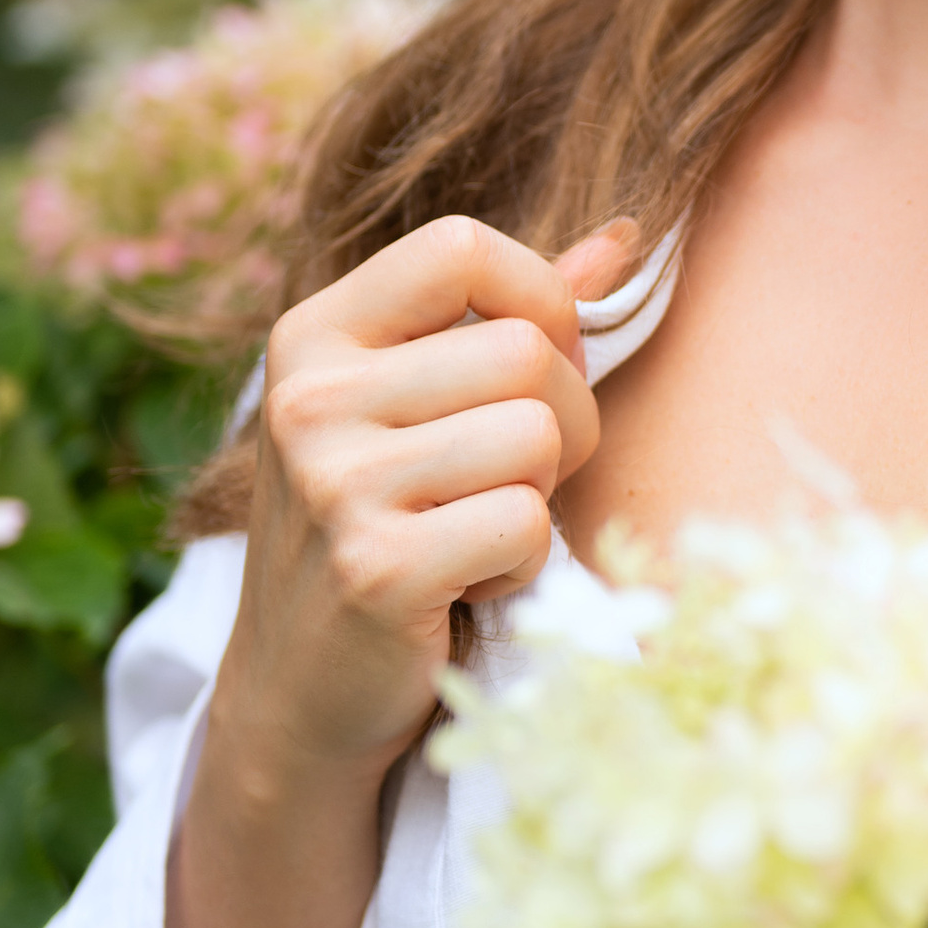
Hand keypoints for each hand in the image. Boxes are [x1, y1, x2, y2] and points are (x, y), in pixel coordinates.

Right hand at [141, 214, 630, 927]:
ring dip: (538, 497)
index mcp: (314, 334)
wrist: (303, 690)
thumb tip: (625, 237)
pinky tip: (466, 586)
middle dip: (561, 421)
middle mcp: (308, 397)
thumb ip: (514, 315)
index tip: (543, 361)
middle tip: (509, 481)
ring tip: (477, 533)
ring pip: (537, 436)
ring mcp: (333, 484)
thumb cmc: (387, 524)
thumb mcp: (421, 405)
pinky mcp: (374, 568)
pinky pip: (523, 523)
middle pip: (526, 353)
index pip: (461, 246)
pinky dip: (522, 563)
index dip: (538, 298)